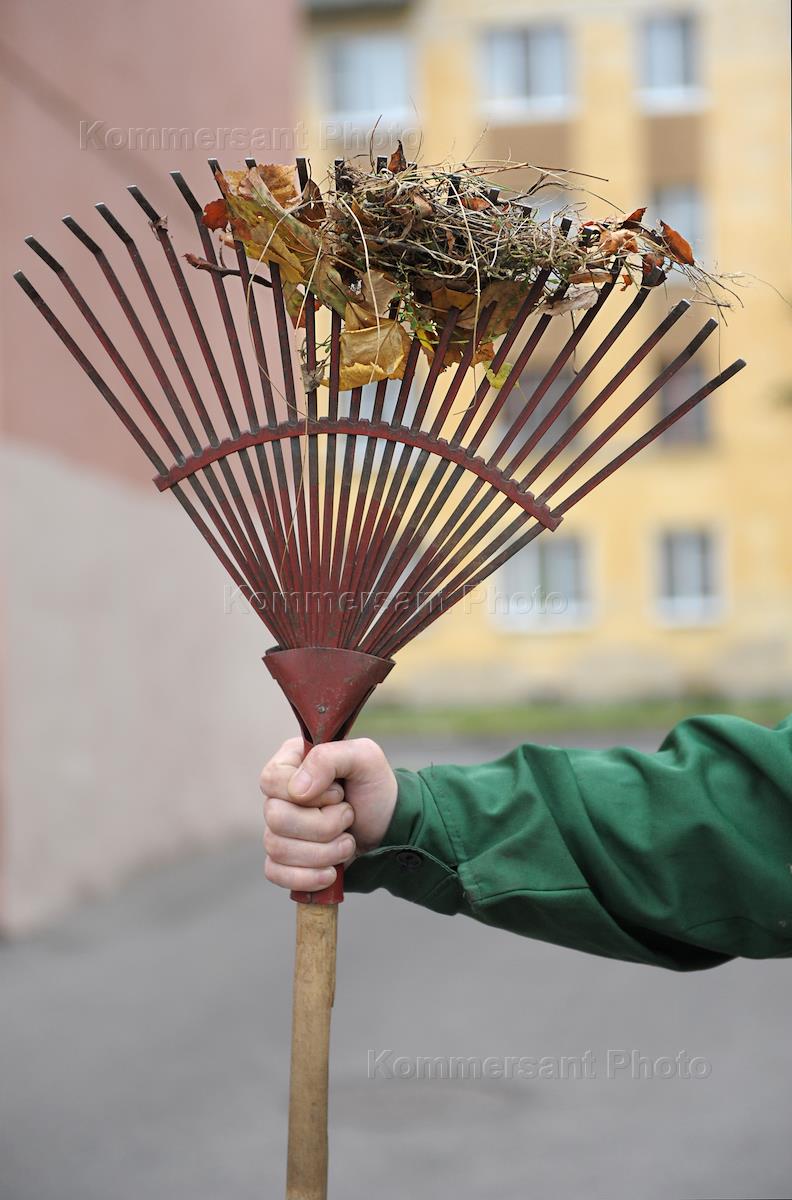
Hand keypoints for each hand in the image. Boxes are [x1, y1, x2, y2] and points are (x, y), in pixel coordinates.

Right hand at [260, 736, 398, 892]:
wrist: (389, 829)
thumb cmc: (375, 789)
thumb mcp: (365, 758)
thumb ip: (328, 758)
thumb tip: (297, 790)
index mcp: (291, 763)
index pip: (271, 780)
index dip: (309, 794)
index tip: (339, 794)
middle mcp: (279, 796)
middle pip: (276, 818)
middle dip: (323, 825)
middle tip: (349, 818)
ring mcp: (278, 829)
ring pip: (277, 848)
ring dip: (324, 851)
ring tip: (348, 842)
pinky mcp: (283, 860)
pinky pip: (275, 873)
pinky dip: (308, 877)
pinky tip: (331, 872)